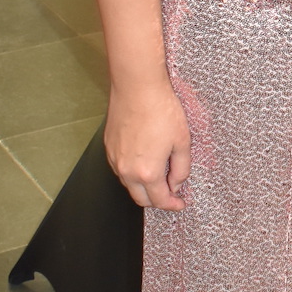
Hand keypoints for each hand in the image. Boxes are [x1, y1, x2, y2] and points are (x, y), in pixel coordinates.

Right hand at [105, 82, 191, 208]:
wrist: (137, 87)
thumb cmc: (161, 109)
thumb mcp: (182, 141)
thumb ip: (181, 168)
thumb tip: (177, 184)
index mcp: (147, 172)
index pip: (159, 201)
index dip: (172, 205)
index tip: (180, 203)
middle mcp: (126, 170)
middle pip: (141, 198)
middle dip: (157, 199)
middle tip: (170, 192)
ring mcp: (114, 159)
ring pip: (129, 183)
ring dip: (143, 185)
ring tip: (159, 172)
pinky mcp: (108, 147)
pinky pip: (121, 168)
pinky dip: (133, 171)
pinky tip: (144, 158)